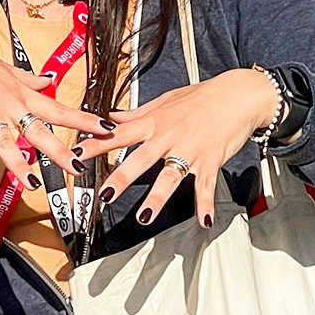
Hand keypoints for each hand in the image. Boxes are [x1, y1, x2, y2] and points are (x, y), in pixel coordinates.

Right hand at [0, 19, 113, 196]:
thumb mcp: (7, 68)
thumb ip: (29, 79)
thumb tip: (49, 79)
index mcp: (22, 94)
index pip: (59, 109)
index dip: (84, 120)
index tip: (107, 127)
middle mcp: (10, 105)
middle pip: (40, 130)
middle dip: (61, 150)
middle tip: (80, 167)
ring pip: (7, 143)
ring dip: (19, 165)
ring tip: (32, 184)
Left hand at [73, 68, 282, 229]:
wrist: (237, 94)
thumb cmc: (201, 96)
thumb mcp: (165, 100)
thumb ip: (136, 113)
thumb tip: (110, 116)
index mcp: (155, 122)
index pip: (119, 134)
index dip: (97, 144)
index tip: (77, 154)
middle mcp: (169, 136)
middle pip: (141, 159)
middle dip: (121, 178)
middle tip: (105, 195)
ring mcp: (190, 150)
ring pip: (171, 176)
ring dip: (157, 197)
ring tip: (145, 216)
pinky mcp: (210, 160)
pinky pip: (206, 185)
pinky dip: (205, 204)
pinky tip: (203, 220)